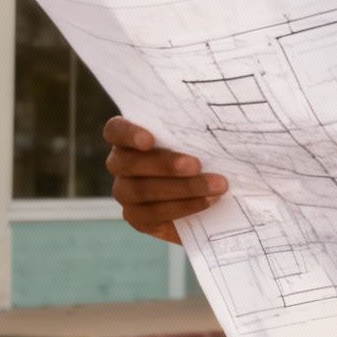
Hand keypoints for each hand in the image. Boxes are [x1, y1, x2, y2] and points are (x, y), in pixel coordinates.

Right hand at [102, 117, 227, 245]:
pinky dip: (182, 208)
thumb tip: (221, 118)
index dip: (128, 134)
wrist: (213, 190)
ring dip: (181, 188)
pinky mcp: (138, 218)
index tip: (149, 140)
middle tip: (196, 165)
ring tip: (214, 187)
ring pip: (141, 191)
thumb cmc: (205, 152)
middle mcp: (121, 163)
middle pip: (128, 163)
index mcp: (130, 136)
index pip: (115, 130)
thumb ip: (200, 129)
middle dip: (165, 164)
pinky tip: (206, 202)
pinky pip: (153, 215)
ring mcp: (126, 192)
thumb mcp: (203, 136)